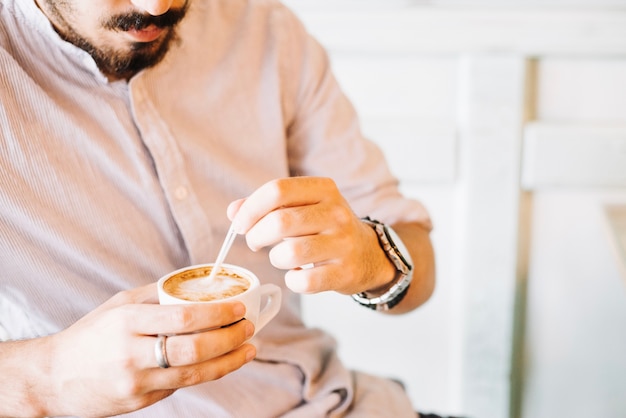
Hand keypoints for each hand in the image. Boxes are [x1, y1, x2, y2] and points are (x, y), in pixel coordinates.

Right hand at [38, 284, 254, 416]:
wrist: (54, 378)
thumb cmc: (90, 335)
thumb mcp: (119, 305)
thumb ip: (157, 295)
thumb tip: (198, 286)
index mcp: (127, 321)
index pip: (183, 317)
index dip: (218, 314)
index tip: (239, 308)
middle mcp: (131, 353)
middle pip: (194, 348)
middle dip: (229, 339)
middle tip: (249, 328)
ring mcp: (135, 382)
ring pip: (194, 374)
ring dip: (228, 361)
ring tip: (248, 349)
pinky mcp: (138, 403)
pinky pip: (179, 386)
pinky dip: (205, 373)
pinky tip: (222, 363)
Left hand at [227, 177, 395, 294]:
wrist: (369, 254)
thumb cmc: (325, 228)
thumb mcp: (302, 208)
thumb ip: (267, 206)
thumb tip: (233, 212)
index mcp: (324, 189)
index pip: (277, 190)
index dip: (251, 208)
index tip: (241, 224)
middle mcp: (337, 213)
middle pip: (280, 222)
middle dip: (256, 235)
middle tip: (254, 242)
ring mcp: (343, 243)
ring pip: (290, 253)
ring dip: (275, 258)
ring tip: (279, 257)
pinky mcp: (345, 272)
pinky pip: (304, 281)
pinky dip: (291, 280)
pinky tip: (296, 275)